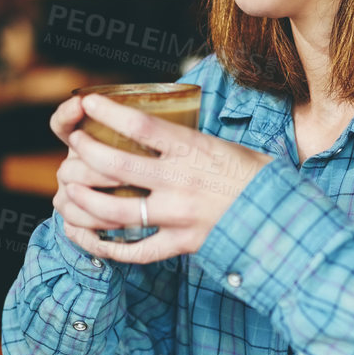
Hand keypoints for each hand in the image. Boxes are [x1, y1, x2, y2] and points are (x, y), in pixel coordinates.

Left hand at [54, 92, 272, 263]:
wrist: (282, 217)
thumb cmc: (254, 175)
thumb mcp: (223, 144)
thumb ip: (186, 139)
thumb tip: (151, 127)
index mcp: (194, 150)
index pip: (140, 126)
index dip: (108, 113)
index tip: (88, 103)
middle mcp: (181, 181)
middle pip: (116, 166)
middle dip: (85, 153)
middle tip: (74, 145)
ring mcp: (178, 216)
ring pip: (114, 211)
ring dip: (84, 198)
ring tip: (71, 188)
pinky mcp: (181, 244)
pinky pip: (134, 250)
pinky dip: (106, 245)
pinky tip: (89, 235)